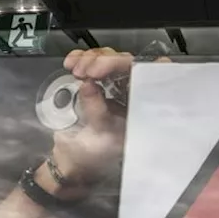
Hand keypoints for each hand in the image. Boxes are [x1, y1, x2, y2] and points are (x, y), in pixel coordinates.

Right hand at [42, 48, 132, 188]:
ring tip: (75, 71)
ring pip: (109, 57)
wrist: (74, 160)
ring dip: (90, 59)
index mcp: (142, 105)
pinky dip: (80, 58)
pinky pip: (91, 61)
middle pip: (127, 62)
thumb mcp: (100, 134)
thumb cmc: (96, 153)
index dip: (136, 65)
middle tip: (86, 72)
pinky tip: (70, 63)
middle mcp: (132, 91)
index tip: (112, 68)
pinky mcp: (96, 79)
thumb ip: (96, 110)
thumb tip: (89, 84)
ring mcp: (114, 84)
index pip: (149, 76)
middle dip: (105, 62)